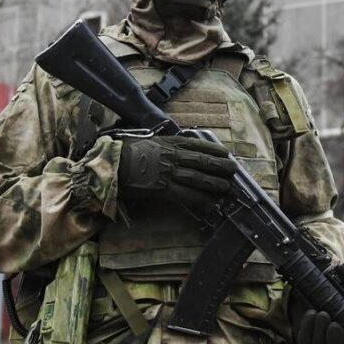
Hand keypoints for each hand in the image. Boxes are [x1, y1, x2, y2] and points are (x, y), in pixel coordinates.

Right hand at [117, 135, 235, 213]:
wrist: (111, 164)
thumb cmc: (124, 151)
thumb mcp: (147, 141)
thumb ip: (162, 144)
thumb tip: (171, 145)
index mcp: (169, 143)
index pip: (197, 145)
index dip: (213, 150)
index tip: (225, 153)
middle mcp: (172, 156)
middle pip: (202, 161)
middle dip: (220, 166)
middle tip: (233, 170)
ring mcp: (169, 172)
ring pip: (198, 178)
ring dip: (214, 183)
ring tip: (227, 187)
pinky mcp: (163, 189)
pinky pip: (186, 195)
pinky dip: (200, 199)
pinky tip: (210, 203)